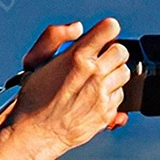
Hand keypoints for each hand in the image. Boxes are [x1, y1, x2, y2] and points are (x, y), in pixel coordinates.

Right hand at [10, 18, 129, 155]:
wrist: (37, 132)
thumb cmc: (34, 97)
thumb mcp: (36, 60)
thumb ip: (55, 36)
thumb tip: (78, 27)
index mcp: (77, 57)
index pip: (109, 29)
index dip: (106, 29)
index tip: (103, 34)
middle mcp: (93, 74)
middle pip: (122, 51)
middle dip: (111, 52)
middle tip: (99, 59)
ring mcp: (102, 94)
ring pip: (125, 73)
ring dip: (113, 73)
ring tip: (96, 79)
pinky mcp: (107, 112)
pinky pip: (121, 95)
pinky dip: (110, 94)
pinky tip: (93, 96)